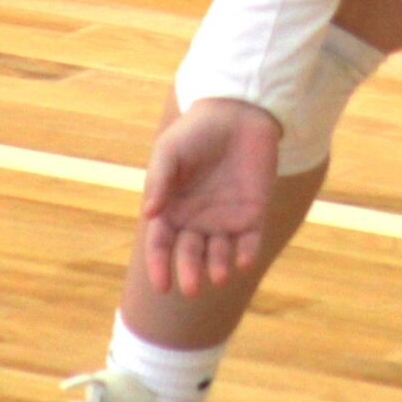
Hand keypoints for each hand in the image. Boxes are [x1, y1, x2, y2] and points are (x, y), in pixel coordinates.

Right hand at [140, 97, 281, 295]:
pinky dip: (247, 254)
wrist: (238, 112)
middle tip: (191, 289)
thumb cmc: (196, 131)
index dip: (159, 266)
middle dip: (190, 272)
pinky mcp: (253, 214)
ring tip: (219, 276)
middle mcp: (196, 221)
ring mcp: (225, 219)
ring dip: (219, 267)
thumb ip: (159, 180)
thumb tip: (148, 213)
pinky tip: (244, 261)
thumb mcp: (170, 150)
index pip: (161, 245)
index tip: (162, 285)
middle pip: (190, 255)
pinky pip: (250, 241)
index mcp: (171, 210)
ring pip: (220, 254)